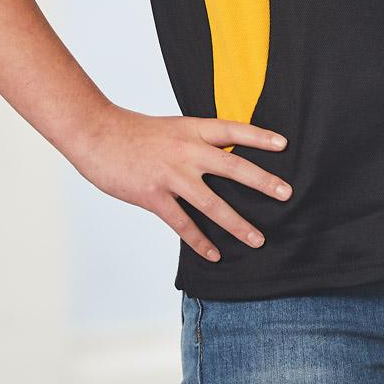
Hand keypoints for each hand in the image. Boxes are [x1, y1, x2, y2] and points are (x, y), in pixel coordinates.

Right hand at [71, 105, 291, 261]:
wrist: (97, 134)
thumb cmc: (135, 133)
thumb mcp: (172, 128)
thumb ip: (196, 141)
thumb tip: (223, 157)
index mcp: (192, 129)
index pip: (233, 131)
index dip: (259, 136)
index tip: (284, 145)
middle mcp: (187, 150)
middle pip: (233, 166)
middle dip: (262, 182)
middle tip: (286, 194)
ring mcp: (171, 174)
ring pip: (212, 203)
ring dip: (237, 224)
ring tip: (258, 240)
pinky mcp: (153, 195)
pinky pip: (182, 223)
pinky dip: (200, 241)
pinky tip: (215, 255)